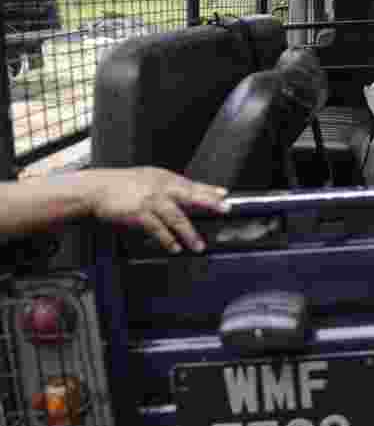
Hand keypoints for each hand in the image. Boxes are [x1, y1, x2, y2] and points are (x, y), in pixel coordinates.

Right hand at [82, 167, 228, 252]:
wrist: (97, 189)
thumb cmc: (123, 185)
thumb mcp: (149, 179)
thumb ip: (169, 187)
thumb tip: (189, 194)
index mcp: (164, 178)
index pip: (191, 184)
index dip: (209, 190)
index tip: (225, 195)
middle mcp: (160, 188)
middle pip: (190, 195)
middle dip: (209, 203)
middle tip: (225, 210)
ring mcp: (150, 201)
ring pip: (176, 217)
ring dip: (189, 233)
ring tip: (199, 246)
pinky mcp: (139, 214)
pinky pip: (157, 229)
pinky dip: (167, 239)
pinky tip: (174, 248)